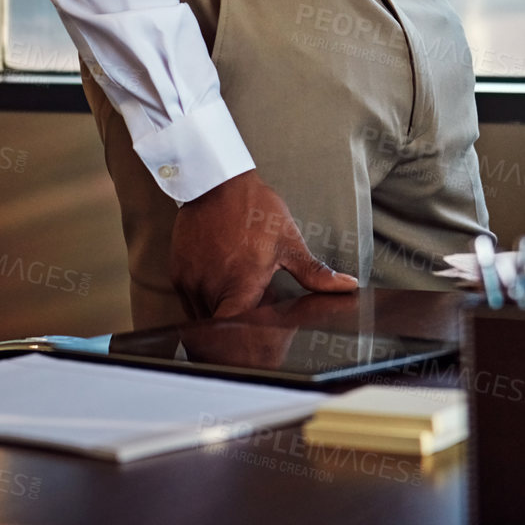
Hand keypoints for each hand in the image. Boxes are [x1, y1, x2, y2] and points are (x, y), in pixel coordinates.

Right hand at [169, 169, 358, 318]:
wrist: (216, 182)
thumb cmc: (253, 209)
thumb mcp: (288, 241)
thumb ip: (314, 272)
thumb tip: (346, 287)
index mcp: (239, 286)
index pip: (235, 333)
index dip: (246, 343)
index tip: (258, 337)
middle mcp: (210, 289)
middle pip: (222, 327)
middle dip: (240, 322)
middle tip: (257, 303)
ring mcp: (190, 282)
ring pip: (204, 316)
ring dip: (222, 311)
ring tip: (240, 287)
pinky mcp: (178, 273)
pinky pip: (190, 300)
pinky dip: (206, 298)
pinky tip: (222, 278)